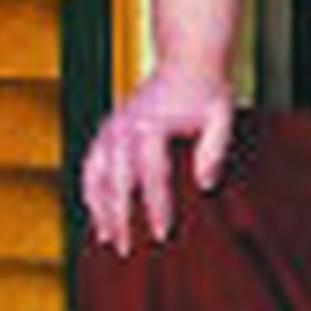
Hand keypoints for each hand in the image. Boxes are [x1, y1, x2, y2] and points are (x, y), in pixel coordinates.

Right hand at [80, 63, 235, 253]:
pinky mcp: (105, 131)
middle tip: (126, 249)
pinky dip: (89, 192)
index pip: (151, 175)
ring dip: (98, 210)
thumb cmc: (206, 90)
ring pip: (95, 177)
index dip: (156, 208)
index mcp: (150, 125)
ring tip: (106, 240)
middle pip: (115, 182)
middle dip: (119, 218)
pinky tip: (96, 216)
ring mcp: (110, 129)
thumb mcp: (221, 116)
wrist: (185, 60)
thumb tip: (205, 185)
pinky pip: (90, 166)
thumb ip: (214, 149)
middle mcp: (123, 128)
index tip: (162, 235)